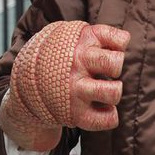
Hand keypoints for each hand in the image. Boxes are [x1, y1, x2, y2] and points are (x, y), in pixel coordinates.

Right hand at [3, 20, 129, 148]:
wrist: (29, 80)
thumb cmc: (63, 56)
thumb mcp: (74, 36)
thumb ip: (100, 35)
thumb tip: (125, 41)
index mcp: (83, 42)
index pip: (118, 40)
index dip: (120, 45)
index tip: (111, 50)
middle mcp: (79, 65)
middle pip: (116, 63)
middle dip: (118, 67)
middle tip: (108, 72)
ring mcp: (78, 90)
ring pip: (113, 92)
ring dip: (115, 92)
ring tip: (107, 90)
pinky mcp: (77, 113)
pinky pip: (107, 119)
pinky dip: (110, 116)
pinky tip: (102, 108)